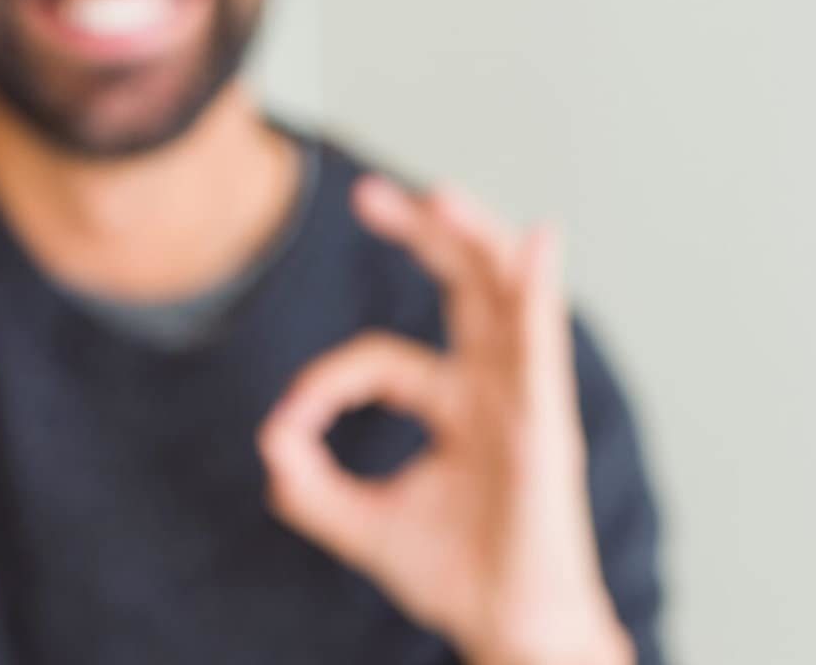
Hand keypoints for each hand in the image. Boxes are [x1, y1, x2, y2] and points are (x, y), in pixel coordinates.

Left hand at [258, 177, 631, 664]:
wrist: (508, 632)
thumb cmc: (457, 576)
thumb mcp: (360, 525)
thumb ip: (309, 483)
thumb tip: (270, 438)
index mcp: (457, 404)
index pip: (381, 358)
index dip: (327, 381)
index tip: (288, 427)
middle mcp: (494, 389)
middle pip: (464, 288)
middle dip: (422, 235)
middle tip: (368, 194)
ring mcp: (524, 401)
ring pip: (505, 298)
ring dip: (476, 240)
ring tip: (441, 196)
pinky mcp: (545, 424)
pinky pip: (544, 344)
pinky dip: (540, 289)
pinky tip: (540, 241)